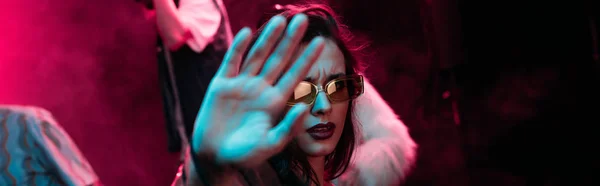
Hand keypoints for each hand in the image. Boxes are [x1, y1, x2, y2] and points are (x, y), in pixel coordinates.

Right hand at [191, 14, 325, 167]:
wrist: (214, 158)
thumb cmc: (244, 155)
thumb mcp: (270, 144)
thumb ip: (288, 127)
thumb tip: (305, 107)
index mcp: (274, 102)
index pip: (295, 75)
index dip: (306, 58)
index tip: (320, 42)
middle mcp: (260, 89)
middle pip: (278, 59)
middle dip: (290, 40)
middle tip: (302, 19)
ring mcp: (241, 85)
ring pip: (257, 56)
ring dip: (268, 38)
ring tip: (280, 19)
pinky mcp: (221, 85)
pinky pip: (231, 62)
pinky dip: (239, 47)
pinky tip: (247, 32)